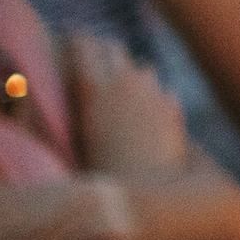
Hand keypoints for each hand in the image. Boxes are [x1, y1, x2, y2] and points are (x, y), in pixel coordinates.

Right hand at [64, 30, 189, 180]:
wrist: (142, 197)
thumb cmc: (95, 174)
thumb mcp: (75, 135)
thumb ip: (75, 103)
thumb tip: (68, 83)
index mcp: (92, 87)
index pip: (82, 42)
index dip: (74, 41)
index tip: (70, 43)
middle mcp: (123, 81)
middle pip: (112, 47)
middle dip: (102, 52)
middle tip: (94, 64)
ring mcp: (152, 92)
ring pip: (140, 68)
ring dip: (130, 76)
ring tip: (120, 99)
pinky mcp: (172, 108)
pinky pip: (160, 92)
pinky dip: (152, 99)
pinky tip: (144, 120)